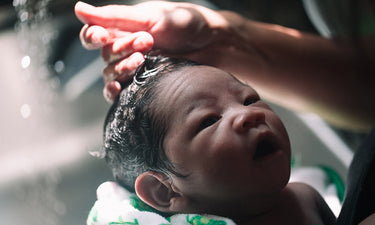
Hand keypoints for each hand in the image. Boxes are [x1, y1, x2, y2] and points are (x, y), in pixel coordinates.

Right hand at [74, 1, 226, 101]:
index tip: (101, 37)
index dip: (93, 37)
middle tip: (146, 42)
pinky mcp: (145, 85)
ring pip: (111, 74)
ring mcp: (136, 68)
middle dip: (121, 49)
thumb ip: (115, 16)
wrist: (215, 45)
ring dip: (122, 68)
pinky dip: (115, 92)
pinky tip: (119, 89)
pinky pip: (121, 92)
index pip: (94, 35)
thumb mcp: (150, 16)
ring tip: (143, 60)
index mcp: (125, 28)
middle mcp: (127, 48)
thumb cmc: (186, 24)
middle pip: (105, 56)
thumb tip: (78, 8)